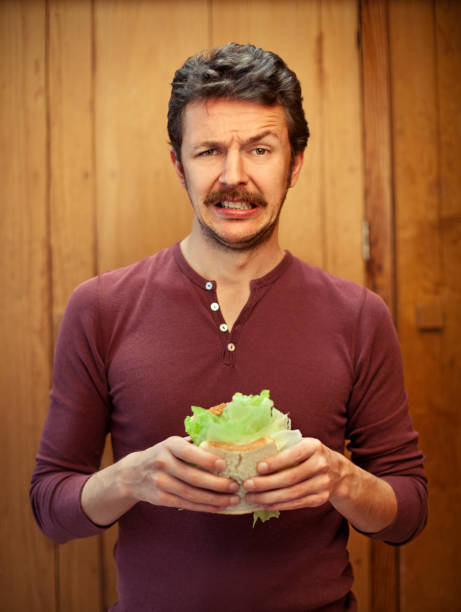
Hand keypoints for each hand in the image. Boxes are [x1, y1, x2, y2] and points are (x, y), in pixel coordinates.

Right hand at [82, 436, 239, 524]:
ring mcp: (160, 483)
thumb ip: (193, 443)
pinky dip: (205, 507)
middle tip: (235, 486)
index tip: (224, 465)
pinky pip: (187, 505)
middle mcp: (163, 463)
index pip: (188, 452)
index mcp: (169, 445)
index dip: (206, 460)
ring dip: (215, 499)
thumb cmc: (163, 455)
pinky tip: (220, 507)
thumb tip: (224, 441)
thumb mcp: (173, 443)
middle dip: (216, 484)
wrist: (132, 474)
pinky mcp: (160, 499)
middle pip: (192, 477)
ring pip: (191, 494)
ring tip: (233, 499)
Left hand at [243, 437, 397, 532]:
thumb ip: (285, 446)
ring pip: (292, 494)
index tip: (258, 467)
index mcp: (314, 447)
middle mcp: (321, 465)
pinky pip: (295, 504)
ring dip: (268, 498)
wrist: (339, 472)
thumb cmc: (311, 454)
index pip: (294, 455)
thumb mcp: (303, 444)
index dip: (276, 462)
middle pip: (290, 478)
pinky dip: (277, 505)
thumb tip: (254, 451)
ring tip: (250, 497)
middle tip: (247, 485)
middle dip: (266, 484)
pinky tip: (263, 504)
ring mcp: (323, 484)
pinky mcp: (320, 499)